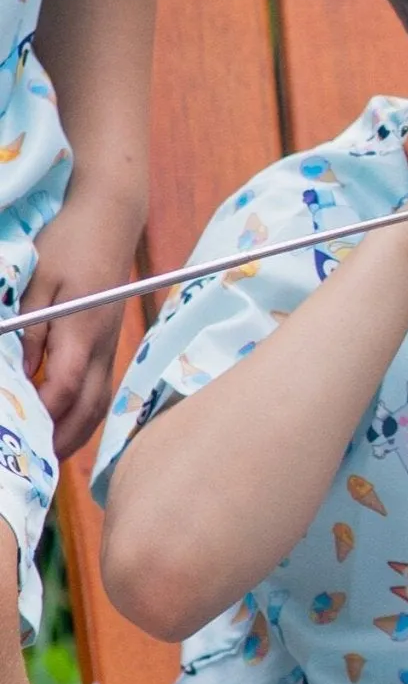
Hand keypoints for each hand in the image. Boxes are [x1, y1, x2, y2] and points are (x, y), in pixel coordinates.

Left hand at [21, 188, 144, 459]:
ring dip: (76, 432)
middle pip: (87, 407)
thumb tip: (20, 369)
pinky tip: (67, 422)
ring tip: (52, 453)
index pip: (64, 385)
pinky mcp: (109, 343)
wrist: (110, 219)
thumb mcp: (37, 280)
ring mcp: (109, 345)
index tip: (21, 433)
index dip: (42, 414)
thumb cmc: (68, 244)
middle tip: (37, 464)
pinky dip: (84, 414)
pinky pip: (101, 390)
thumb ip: (29, 327)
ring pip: (98, 402)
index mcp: (81, 329)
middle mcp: (101, 345)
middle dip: (62, 440)